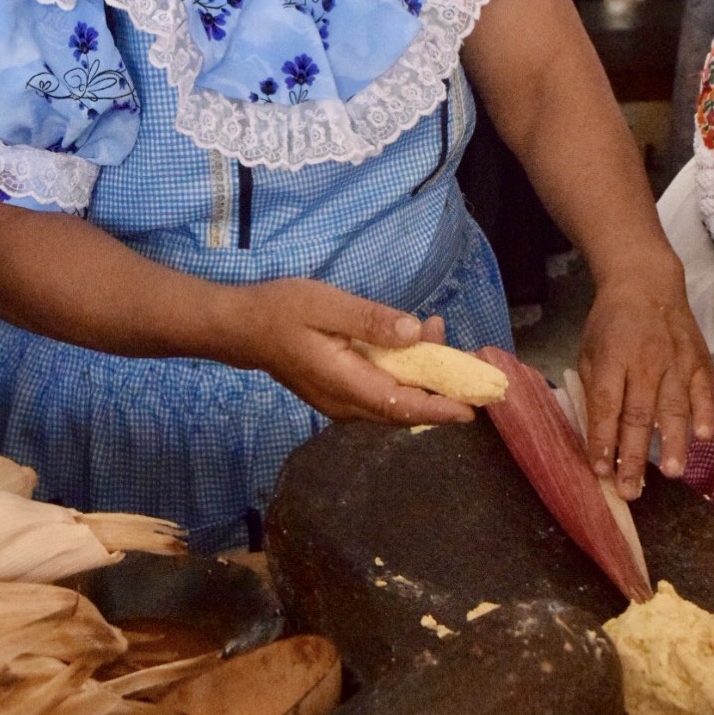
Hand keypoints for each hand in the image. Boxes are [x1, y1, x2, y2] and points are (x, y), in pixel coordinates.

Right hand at [233, 278, 474, 425]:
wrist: (240, 327)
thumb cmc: (281, 311)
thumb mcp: (326, 304)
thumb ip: (371, 320)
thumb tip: (416, 332)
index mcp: (345, 383)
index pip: (401, 406)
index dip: (439, 409)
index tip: (472, 408)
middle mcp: (345, 403)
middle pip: (403, 410)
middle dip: (440, 391)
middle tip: (469, 362)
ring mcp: (340, 402)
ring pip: (392, 402)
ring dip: (422, 379)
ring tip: (439, 336)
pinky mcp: (338, 392)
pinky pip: (380, 392)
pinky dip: (403, 375)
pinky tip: (410, 344)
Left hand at [577, 261, 713, 499]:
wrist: (647, 283)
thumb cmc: (611, 322)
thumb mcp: (588, 350)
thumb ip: (593, 390)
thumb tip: (595, 435)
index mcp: (611, 358)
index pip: (606, 405)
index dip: (602, 439)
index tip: (598, 470)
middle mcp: (645, 361)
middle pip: (640, 414)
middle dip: (635, 456)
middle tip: (632, 490)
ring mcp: (676, 360)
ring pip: (675, 407)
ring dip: (674, 443)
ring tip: (672, 473)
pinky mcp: (699, 359)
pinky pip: (704, 390)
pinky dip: (706, 414)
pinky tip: (704, 437)